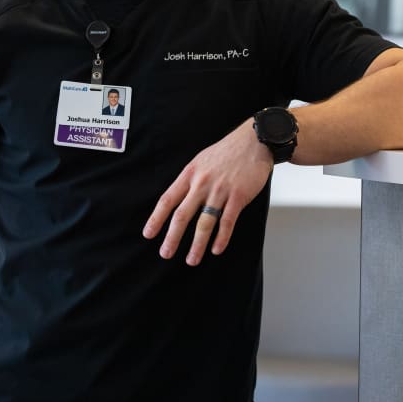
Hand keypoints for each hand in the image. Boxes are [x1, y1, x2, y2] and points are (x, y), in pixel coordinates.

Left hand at [144, 119, 273, 265]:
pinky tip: (216, 249)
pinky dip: (222, 238)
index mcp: (190, 174)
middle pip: (182, 215)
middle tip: (165, 254)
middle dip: (172, 237)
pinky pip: (227, 221)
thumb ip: (189, 180)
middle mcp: (202, 184)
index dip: (156, 219)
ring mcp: (220, 191)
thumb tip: (178, 200)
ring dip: (197, 244)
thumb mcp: (200, 161)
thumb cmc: (226, 152)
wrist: (253, 142)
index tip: (149, 234)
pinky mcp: (239, 196)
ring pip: (205, 223)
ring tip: (191, 260)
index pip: (167, 200)